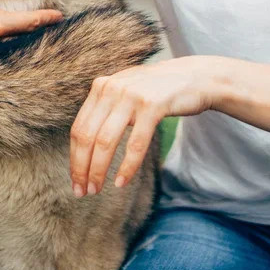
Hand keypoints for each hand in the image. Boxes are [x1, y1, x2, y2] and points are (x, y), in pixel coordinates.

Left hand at [69, 57, 219, 196]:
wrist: (195, 77)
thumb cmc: (157, 92)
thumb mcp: (125, 93)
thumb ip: (105, 110)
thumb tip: (84, 146)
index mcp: (101, 87)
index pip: (78, 128)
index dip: (74, 158)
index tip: (75, 180)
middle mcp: (112, 89)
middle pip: (87, 136)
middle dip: (82, 168)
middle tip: (82, 191)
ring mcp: (131, 96)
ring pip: (106, 141)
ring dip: (98, 170)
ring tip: (97, 189)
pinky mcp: (153, 106)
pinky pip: (135, 144)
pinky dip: (126, 167)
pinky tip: (121, 182)